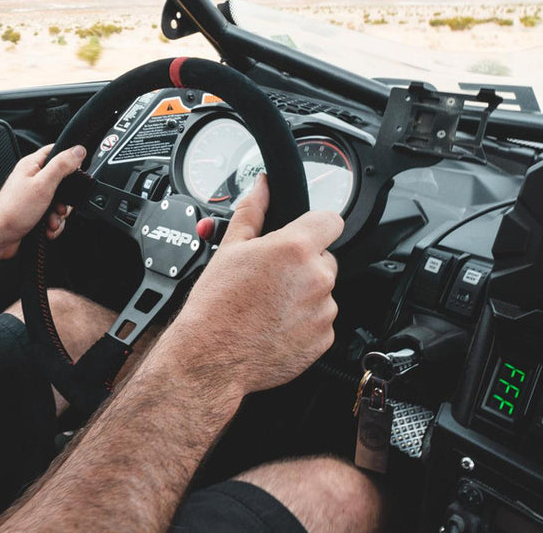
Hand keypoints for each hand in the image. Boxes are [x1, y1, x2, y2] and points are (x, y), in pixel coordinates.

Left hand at [0, 144, 85, 259]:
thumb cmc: (13, 210)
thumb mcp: (43, 184)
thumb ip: (61, 166)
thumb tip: (78, 151)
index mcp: (32, 165)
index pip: (56, 151)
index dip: (70, 160)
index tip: (76, 173)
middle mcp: (32, 179)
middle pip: (63, 181)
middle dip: (66, 198)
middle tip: (59, 205)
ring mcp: (33, 197)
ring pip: (59, 201)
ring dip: (59, 215)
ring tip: (51, 221)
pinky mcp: (35, 212)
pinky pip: (53, 216)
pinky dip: (53, 224)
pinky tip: (47, 229)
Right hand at [164, 175, 342, 395]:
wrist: (211, 356)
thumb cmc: (216, 305)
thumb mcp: (229, 248)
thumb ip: (253, 210)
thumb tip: (262, 186)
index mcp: (294, 248)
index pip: (330, 220)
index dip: (315, 225)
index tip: (303, 234)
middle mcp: (316, 277)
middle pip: (324, 257)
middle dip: (303, 263)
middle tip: (272, 277)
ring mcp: (323, 311)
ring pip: (322, 290)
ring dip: (304, 293)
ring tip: (270, 304)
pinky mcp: (324, 339)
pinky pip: (321, 321)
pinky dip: (304, 321)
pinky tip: (276, 323)